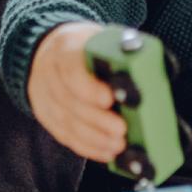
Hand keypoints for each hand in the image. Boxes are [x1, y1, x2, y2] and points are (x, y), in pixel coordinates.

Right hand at [27, 21, 126, 161]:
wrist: (51, 51)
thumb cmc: (85, 48)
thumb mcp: (100, 39)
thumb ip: (120, 55)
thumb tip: (149, 77)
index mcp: (65, 47)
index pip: (71, 69)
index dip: (89, 88)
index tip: (110, 99)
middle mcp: (49, 71)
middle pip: (69, 100)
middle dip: (97, 119)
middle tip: (121, 130)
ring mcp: (43, 94)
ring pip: (66, 121)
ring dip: (95, 137)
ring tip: (119, 145)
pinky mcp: (45, 113)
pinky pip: (63, 135)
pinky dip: (87, 146)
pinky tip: (106, 151)